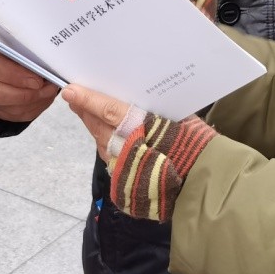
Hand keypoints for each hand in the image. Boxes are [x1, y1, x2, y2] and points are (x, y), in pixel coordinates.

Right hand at [0, 39, 58, 122]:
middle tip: (47, 89)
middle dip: (26, 94)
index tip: (38, 80)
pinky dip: (31, 109)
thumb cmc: (8, 45)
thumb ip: (24, 49)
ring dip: (32, 103)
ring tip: (49, 93)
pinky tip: (43, 99)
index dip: (17, 76)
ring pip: (5, 108)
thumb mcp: (13, 39)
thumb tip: (45, 62)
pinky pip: (13, 115)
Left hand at [63, 91, 217, 221]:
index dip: (88, 99)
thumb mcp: (180, 119)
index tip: (71, 90)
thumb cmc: (194, 144)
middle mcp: (125, 147)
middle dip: (85, 111)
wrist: (202, 183)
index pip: (107, 110)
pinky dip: (104, 144)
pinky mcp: (123, 182)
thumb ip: (155, 109)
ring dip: (93, 127)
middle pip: (98, 126)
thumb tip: (138, 98)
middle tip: (75, 96)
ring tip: (87, 113)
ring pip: (101, 142)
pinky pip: (109, 157)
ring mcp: (123, 166)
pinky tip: (104, 137)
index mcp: (139, 127)